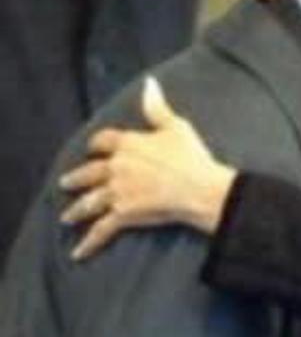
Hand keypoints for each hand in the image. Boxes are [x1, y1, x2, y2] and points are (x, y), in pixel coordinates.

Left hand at [60, 77, 236, 259]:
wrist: (199, 188)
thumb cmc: (192, 157)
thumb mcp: (177, 127)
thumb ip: (157, 108)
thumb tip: (149, 84)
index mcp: (128, 144)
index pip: (104, 141)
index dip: (97, 145)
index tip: (93, 148)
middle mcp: (117, 167)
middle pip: (89, 172)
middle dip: (77, 179)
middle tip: (66, 184)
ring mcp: (118, 192)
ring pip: (90, 201)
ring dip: (77, 210)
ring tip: (68, 217)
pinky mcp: (124, 214)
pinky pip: (102, 229)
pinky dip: (90, 242)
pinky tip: (79, 252)